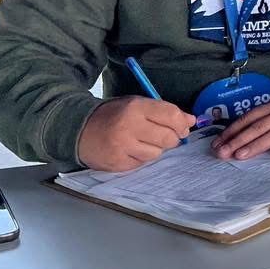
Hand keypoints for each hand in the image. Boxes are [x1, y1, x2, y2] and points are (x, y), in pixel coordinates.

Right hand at [77, 96, 194, 171]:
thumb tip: (190, 121)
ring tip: (143, 142)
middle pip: (168, 137)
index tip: (184, 127)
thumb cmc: (113, 115)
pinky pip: (142, 163)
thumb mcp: (137, 104)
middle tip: (165, 136)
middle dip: (172, 138)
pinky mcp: (117, 164)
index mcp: (136, 107)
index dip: (182, 123)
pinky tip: (132, 150)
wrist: (79, 130)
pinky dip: (141, 157)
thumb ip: (164, 111)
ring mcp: (122, 147)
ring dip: (156, 149)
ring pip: (157, 153)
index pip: (171, 115)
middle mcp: (129, 127)